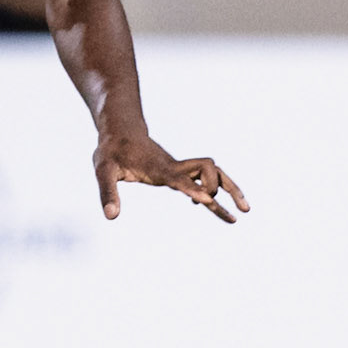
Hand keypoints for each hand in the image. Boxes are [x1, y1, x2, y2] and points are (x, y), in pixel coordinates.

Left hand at [94, 133, 247, 224]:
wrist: (121, 131)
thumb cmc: (111, 151)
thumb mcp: (103, 170)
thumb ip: (107, 192)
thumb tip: (111, 216)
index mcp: (158, 168)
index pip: (180, 178)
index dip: (193, 189)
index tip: (208, 200)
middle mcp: (174, 166)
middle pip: (209, 170)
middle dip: (225, 188)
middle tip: (235, 212)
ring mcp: (180, 168)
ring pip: (215, 173)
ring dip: (231, 188)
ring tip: (244, 211)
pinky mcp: (180, 171)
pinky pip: (206, 180)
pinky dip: (217, 191)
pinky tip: (214, 207)